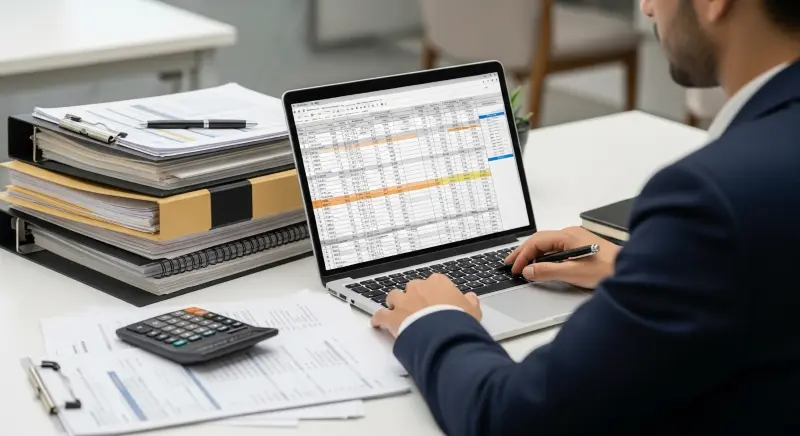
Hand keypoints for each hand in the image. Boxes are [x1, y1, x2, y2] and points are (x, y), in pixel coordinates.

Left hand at [370, 273, 480, 336]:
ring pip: (393, 297)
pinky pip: (381, 315)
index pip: (433, 282)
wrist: (442, 334)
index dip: (433, 292)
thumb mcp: (472, 310)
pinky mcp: (392, 317)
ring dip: (395, 304)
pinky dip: (379, 319)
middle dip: (413, 297)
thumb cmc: (457, 321)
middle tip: (419, 308)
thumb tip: (470, 298)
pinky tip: (378, 323)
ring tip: (397, 312)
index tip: (435, 300)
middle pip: (412, 288)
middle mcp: (418, 288)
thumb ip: (470, 302)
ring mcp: (403, 301)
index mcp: (438, 283)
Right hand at [505, 226, 619, 288]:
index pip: (536, 242)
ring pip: (547, 244)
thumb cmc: (607, 269)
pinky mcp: (580, 246)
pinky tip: (540, 264)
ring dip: (533, 254)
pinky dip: (544, 256)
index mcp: (567, 236)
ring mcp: (576, 239)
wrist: (632, 271)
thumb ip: (547, 271)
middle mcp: (570, 234)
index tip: (515, 268)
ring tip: (521, 264)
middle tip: (509, 264)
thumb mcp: (573, 273)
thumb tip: (528, 270)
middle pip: (539, 240)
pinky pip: (555, 248)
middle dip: (523, 252)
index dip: (523, 255)